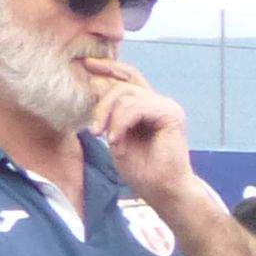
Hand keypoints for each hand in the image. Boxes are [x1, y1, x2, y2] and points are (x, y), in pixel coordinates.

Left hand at [84, 58, 195, 198]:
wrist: (163, 191)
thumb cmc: (142, 170)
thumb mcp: (115, 134)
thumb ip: (109, 111)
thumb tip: (94, 82)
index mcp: (148, 105)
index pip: (127, 76)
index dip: (107, 67)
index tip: (85, 64)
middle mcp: (159, 102)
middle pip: (122, 84)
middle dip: (101, 103)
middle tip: (93, 130)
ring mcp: (167, 107)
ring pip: (126, 94)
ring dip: (108, 115)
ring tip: (104, 137)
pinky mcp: (171, 114)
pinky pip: (135, 107)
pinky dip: (120, 122)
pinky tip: (115, 140)